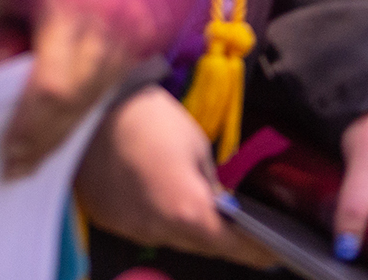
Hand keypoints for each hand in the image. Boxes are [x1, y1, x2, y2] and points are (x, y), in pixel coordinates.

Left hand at [0, 0, 204, 178]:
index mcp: (74, 9)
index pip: (51, 92)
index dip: (29, 129)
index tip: (10, 153)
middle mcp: (115, 24)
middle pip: (79, 103)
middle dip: (46, 136)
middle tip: (20, 160)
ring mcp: (141, 25)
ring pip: (104, 90)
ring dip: (73, 118)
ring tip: (42, 138)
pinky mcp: (155, 21)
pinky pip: (122, 68)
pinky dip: (97, 89)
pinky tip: (74, 101)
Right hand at [73, 89, 271, 266]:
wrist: (91, 112)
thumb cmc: (150, 120)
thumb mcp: (197, 147)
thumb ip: (213, 184)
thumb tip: (225, 204)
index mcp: (187, 211)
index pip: (232, 244)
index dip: (258, 251)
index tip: (276, 255)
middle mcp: (159, 231)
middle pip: (204, 247)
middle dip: (230, 243)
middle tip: (254, 237)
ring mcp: (132, 230)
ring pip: (175, 240)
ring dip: (197, 233)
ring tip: (218, 219)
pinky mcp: (112, 222)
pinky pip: (149, 230)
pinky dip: (167, 223)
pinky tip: (174, 204)